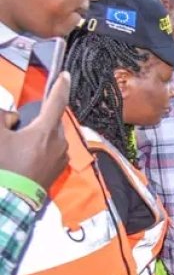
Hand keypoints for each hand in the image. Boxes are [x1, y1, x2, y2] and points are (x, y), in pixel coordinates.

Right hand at [0, 73, 69, 190]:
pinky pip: (51, 150)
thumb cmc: (4, 165)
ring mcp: (61, 157)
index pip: (56, 102)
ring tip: (17, 147)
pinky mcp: (58, 169)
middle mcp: (60, 142)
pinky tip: (24, 158)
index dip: (60, 86)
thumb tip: (12, 117)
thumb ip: (2, 116)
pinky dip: (40, 148)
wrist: (12, 199)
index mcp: (46, 131)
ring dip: (37, 135)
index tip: (66, 75)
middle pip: (49, 121)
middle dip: (35, 120)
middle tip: (16, 129)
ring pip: (50, 136)